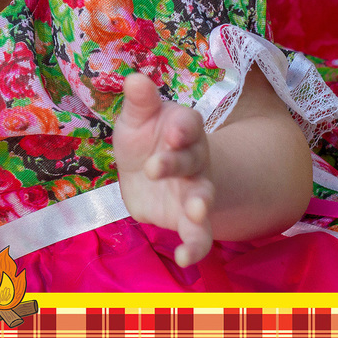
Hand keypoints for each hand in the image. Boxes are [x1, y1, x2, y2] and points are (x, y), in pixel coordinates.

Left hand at [114, 72, 214, 266]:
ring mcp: (195, 190)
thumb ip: (139, 102)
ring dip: (201, 205)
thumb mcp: (135, 118)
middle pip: (192, 159)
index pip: (189, 123)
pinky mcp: (187, 218)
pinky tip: (184, 259)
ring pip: (203, 197)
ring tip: (196, 212)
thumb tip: (135, 78)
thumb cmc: (143, 138)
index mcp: (183, 128)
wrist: (147, 172)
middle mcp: (195, 159)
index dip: (181, 127)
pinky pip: (198, 234)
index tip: (172, 131)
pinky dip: (195, 247)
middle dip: (176, 163)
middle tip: (155, 168)